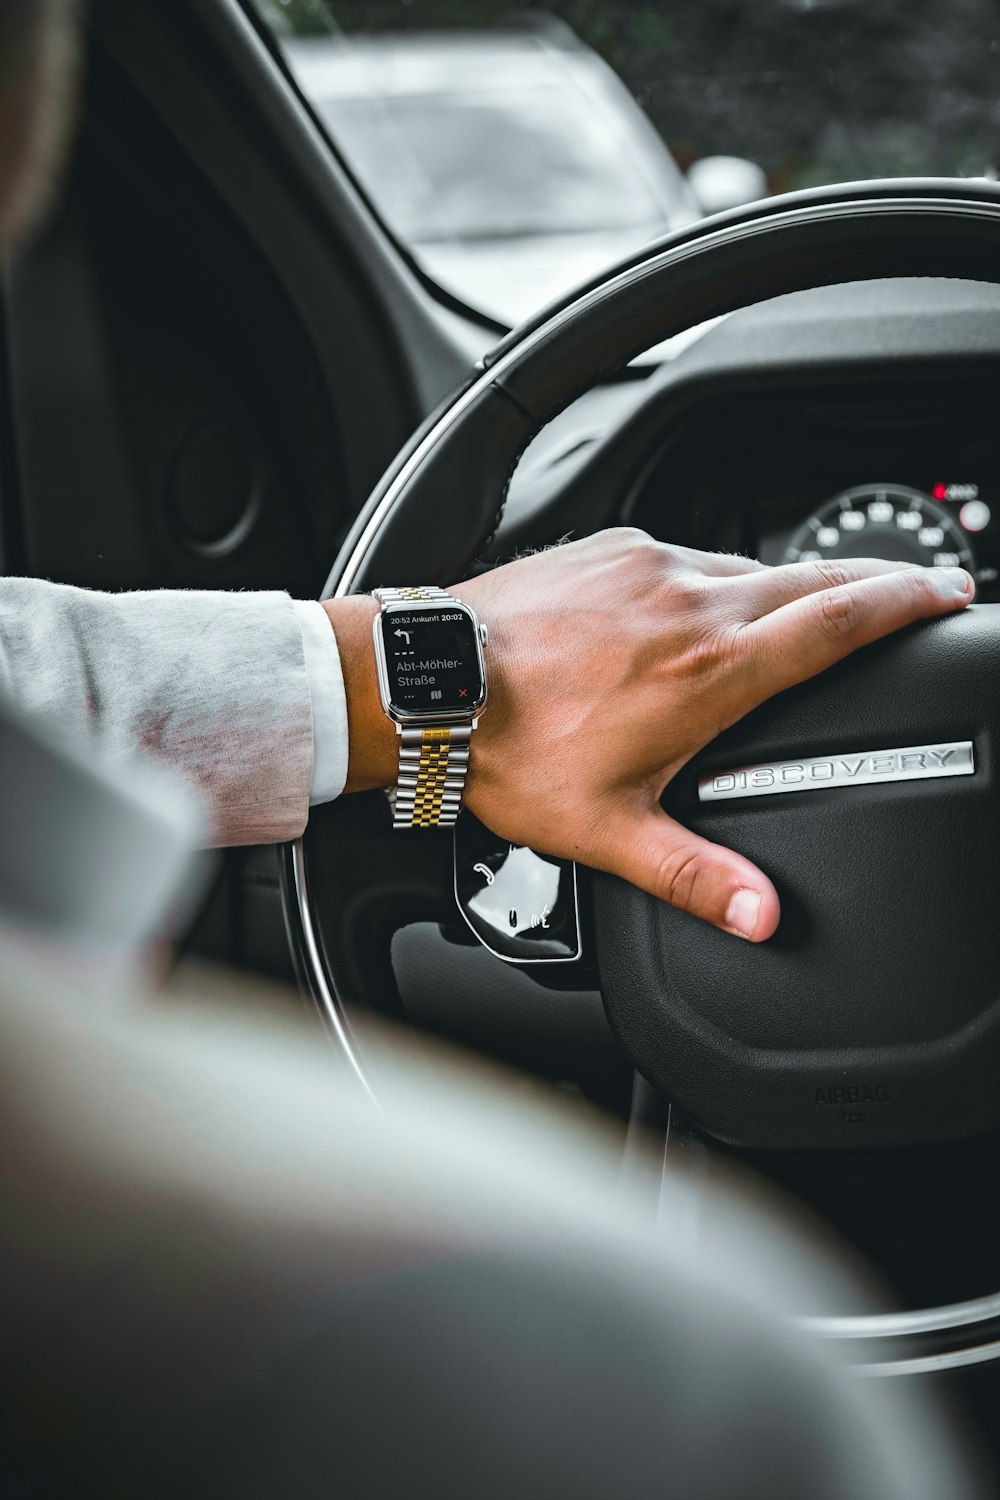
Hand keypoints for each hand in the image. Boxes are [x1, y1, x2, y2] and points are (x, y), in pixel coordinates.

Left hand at [450, 529, 973, 941]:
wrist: (432, 684)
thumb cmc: (511, 754)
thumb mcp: (610, 831)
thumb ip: (693, 875)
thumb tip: (760, 914)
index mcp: (711, 670)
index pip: (841, 619)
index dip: (909, 601)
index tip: (949, 594)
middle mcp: (690, 603)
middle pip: (814, 577)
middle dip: (876, 580)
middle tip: (914, 587)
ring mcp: (649, 567)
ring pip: (747, 566)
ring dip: (788, 586)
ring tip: (806, 610)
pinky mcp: (610, 549)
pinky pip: (685, 558)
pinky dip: (712, 579)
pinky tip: (701, 607)